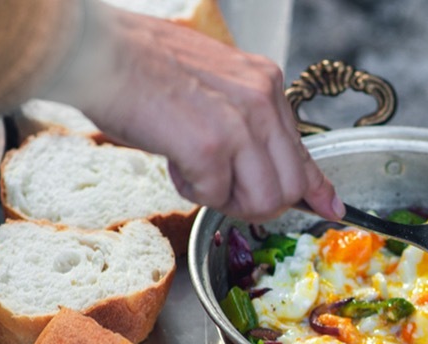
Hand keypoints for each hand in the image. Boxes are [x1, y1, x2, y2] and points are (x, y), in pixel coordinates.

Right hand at [56, 4, 343, 221]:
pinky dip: (193, 190)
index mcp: (264, 84)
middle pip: (289, 186)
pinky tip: (174, 161)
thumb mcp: (214, 89)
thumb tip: (272, 171)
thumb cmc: (141, 68)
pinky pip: (216, 196)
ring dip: (228, 201)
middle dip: (258, 202)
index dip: (316, 187)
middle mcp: (261, 100)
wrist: (98, 51)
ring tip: (196, 173)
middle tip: (222, 190)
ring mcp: (239, 123)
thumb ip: (248, 126)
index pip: (303, 150)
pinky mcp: (210, 146)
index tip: (329, 207)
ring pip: (264, 199)